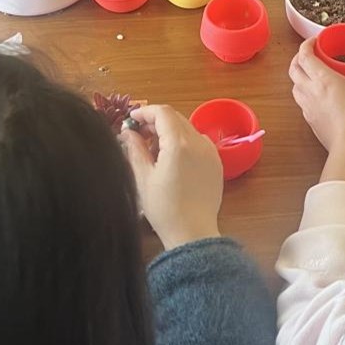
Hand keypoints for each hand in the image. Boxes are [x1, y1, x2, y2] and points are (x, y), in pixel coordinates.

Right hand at [122, 105, 222, 249]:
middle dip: (156, 121)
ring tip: (153, 150)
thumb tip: (128, 132)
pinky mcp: (216, 162)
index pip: (162, 113)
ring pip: (187, 128)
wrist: (193, 232)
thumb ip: (136, 149)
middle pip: (176, 118)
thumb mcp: (143, 177)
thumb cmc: (164, 208)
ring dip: (169, 131)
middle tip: (138, 134)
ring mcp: (211, 151)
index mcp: (179, 144)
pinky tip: (172, 159)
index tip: (131, 119)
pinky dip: (183, 142)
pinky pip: (198, 142)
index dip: (145, 112)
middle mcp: (199, 142)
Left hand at [290, 40, 344, 153]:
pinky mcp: (309, 120)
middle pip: (293, 69)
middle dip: (298, 58)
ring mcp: (307, 106)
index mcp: (323, 79)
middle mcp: (310, 90)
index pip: (304, 55)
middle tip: (309, 55)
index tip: (314, 41)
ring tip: (311, 74)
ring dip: (299, 76)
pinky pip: (301, 101)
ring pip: (294, 86)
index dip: (306, 44)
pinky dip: (304, 93)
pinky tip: (317, 96)